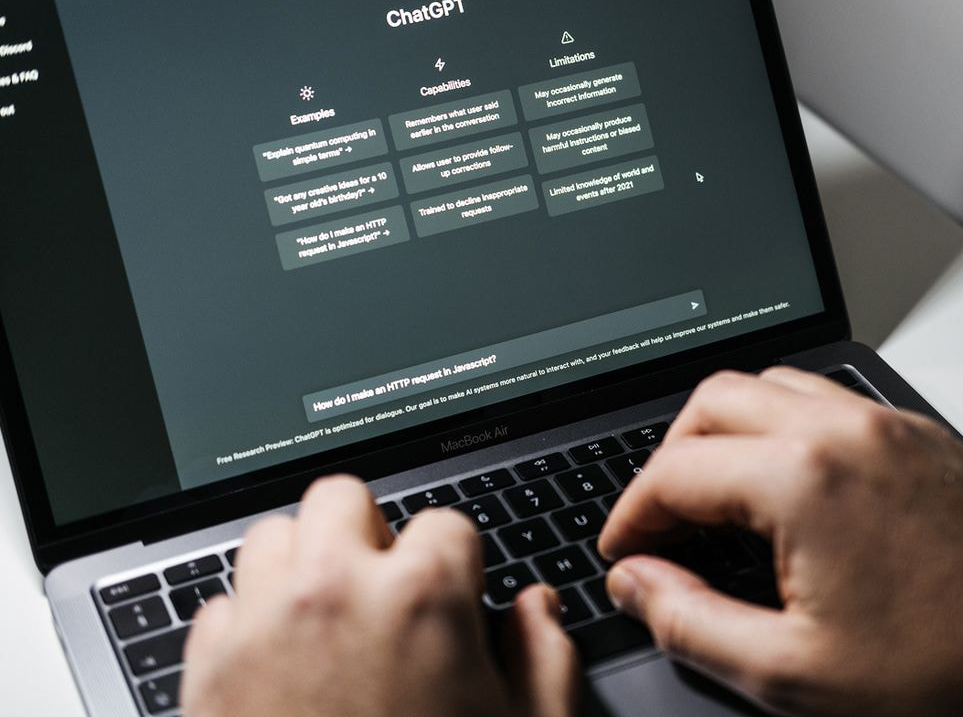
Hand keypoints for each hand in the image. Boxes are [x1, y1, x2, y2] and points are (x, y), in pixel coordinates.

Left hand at [183, 475, 577, 716]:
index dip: (457, 564)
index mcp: (423, 596)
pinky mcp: (206, 675)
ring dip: (303, 565)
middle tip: (385, 589)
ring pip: (271, 537)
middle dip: (369, 533)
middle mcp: (335, 592)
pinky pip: (220, 607)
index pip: (445, 522)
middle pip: (342, 496)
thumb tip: (537, 609)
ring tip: (329, 619)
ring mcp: (261, 628)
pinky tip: (281, 667)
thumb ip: (546, 657)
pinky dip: (249, 623)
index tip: (453, 598)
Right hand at [598, 367, 962, 715]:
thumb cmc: (952, 675)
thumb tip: (638, 585)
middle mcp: (845, 432)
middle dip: (669, 459)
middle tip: (660, 523)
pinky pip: (829, 400)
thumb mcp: (792, 673)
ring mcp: (889, 426)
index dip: (631, 516)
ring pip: (771, 385)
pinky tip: (789, 487)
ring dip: (725, 432)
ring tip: (716, 498)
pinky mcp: (921, 437)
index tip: (625, 553)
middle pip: (713, 401)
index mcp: (805, 480)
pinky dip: (784, 428)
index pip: (676, 471)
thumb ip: (692, 622)